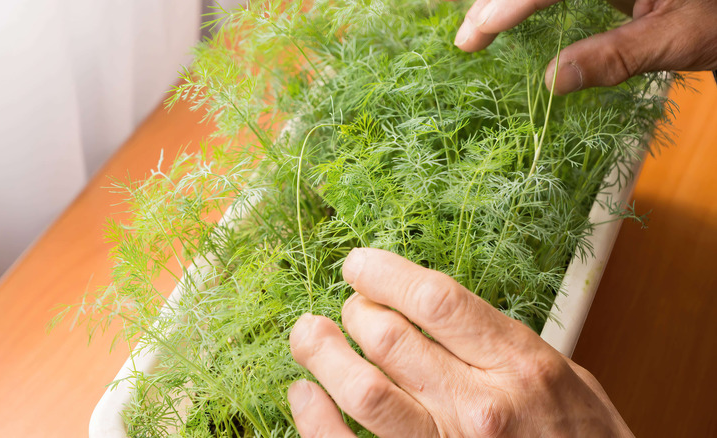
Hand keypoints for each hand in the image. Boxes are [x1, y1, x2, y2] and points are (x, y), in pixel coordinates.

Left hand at [288, 248, 632, 436]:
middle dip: (355, 312)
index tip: (360, 264)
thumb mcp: (565, 375)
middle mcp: (481, 406)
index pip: (436, 300)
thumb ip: (498, 341)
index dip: (385, 274)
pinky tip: (304, 394)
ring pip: (363, 390)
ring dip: (323, 355)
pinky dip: (315, 419)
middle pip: (388, 338)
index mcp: (519, 364)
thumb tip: (430, 305)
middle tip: (349, 308)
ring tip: (309, 336)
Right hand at [453, 0, 716, 93]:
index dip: (512, 3)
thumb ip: (618, 56)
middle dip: (496, 0)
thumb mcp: (679, 37)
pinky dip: (527, 2)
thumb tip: (554, 82)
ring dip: (504, 0)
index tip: (481, 32)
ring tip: (478, 31)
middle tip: (467, 40)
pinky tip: (507, 17)